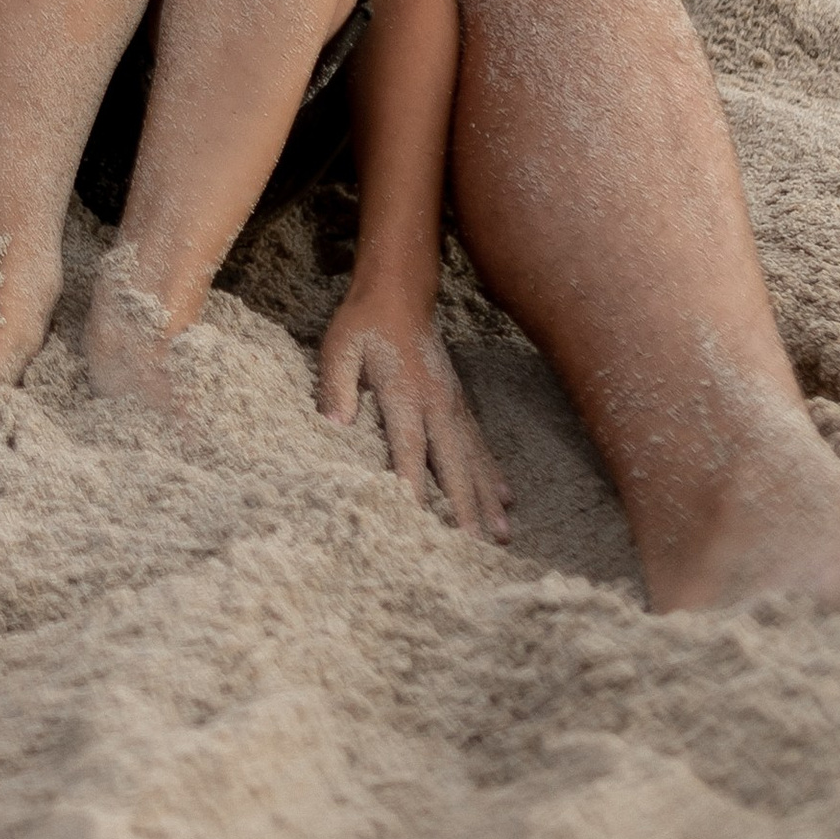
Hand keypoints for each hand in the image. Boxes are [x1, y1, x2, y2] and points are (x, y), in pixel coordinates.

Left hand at [317, 280, 511, 538]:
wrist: (398, 291)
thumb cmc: (363, 323)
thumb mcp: (339, 348)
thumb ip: (336, 386)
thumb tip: (333, 427)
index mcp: (403, 393)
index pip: (408, 447)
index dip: (412, 484)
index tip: (420, 522)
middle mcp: (435, 403)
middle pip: (451, 462)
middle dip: (464, 506)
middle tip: (477, 547)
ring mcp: (451, 403)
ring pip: (473, 457)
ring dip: (487, 497)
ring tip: (501, 534)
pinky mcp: (458, 401)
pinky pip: (479, 443)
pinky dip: (493, 472)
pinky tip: (506, 497)